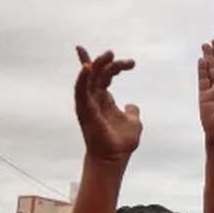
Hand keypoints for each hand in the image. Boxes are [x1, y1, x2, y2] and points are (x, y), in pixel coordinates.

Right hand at [74, 47, 141, 162]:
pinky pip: (80, 92)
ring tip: (108, 54)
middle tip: (128, 62)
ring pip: (89, 78)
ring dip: (96, 64)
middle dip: (110, 63)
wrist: (115, 158)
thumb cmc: (121, 143)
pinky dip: (82, 79)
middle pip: (98, 73)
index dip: (115, 66)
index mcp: (104, 100)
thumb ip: (132, 112)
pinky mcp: (84, 110)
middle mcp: (93, 99)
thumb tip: (132, 106)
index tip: (132, 63)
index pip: (104, 76)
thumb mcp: (133, 123)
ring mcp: (87, 104)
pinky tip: (86, 67)